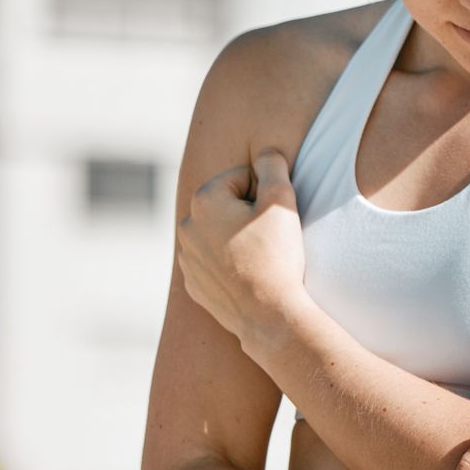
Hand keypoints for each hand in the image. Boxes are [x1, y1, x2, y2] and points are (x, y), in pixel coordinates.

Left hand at [177, 147, 306, 344]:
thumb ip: (273, 167)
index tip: (275, 215)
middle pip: (226, 205)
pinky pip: (214, 263)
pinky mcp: (194, 284)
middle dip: (247, 214)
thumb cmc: (276, 256)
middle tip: (272, 236)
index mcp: (204, 201)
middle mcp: (187, 227)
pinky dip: (230, 264)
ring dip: (238, 238)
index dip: (265, 192)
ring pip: (219, 234)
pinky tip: (250, 275)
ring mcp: (187, 258)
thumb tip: (265, 153)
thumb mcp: (281, 202)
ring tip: (262, 257)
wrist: (268, 315)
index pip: (240, 178)